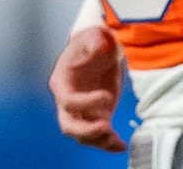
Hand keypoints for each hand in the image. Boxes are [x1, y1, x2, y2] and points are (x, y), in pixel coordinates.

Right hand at [47, 25, 126, 151]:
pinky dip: (108, 143)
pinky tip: (121, 146)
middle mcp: (68, 101)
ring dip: (98, 140)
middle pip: (69, 125)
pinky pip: (99, 135)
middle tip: (105, 128)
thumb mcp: (94, 35)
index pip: (67, 100)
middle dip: (86, 131)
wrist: (102, 46)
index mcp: (62, 82)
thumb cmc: (93, 40)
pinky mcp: (97, 115)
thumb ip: (94, 40)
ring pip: (83, 135)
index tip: (106, 97)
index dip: (85, 102)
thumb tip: (99, 46)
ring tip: (116, 140)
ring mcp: (83, 111)